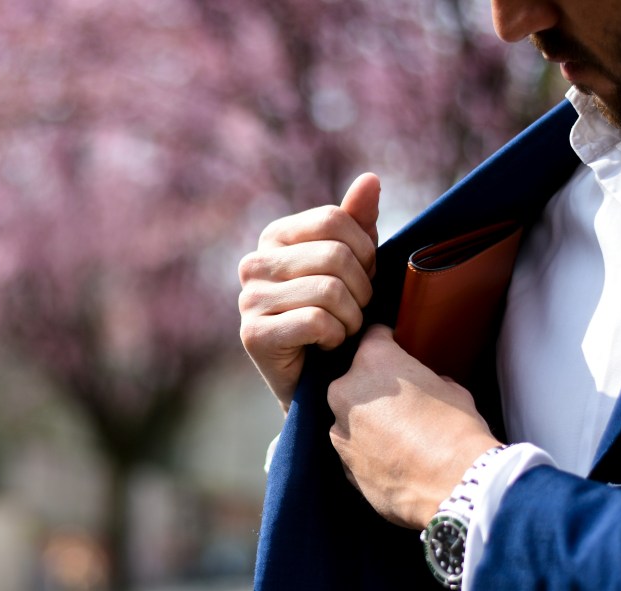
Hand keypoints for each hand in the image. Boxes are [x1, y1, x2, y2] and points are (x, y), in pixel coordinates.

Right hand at [238, 173, 379, 411]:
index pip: (334, 219)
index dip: (365, 250)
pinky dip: (335, 338)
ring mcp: (249, 299)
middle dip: (362, 290)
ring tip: (342, 330)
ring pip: (330, 290)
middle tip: (355, 311)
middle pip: (335, 255)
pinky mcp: (252, 335)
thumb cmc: (336, 315)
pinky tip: (325, 346)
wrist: (317, 380)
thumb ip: (358, 222)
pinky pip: (316, 322)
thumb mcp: (352, 264)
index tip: (364, 277)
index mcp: (275, 236)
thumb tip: (371, 179)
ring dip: (351, 318)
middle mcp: (254, 262)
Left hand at [327, 324, 500, 528]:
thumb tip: (430, 384)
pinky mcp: (342, 464)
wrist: (455, 485)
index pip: (373, 336)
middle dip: (374, 387)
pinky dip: (368, 452)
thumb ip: (429, 380)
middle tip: (402, 402)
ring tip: (400, 437)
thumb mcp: (452, 390)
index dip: (388, 343)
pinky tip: (395, 461)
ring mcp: (339, 429)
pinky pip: (353, 449)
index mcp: (373, 361)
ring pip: (350, 416)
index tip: (396, 350)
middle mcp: (346, 391)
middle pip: (355, 379)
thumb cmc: (457, 431)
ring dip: (368, 422)